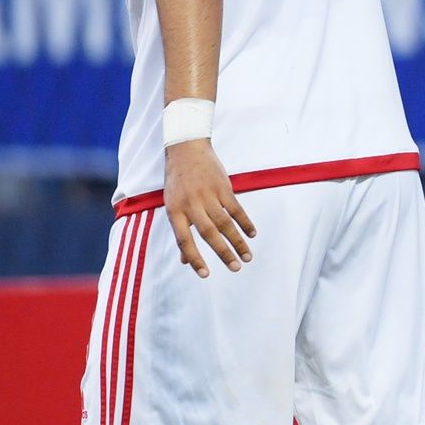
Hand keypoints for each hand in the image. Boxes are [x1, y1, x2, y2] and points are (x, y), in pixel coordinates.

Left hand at [163, 140, 254, 278]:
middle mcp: (191, 204)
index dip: (194, 258)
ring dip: (238, 241)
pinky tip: (252, 233)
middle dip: (223, 253)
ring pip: (225, 223)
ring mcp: (208, 195)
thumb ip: (180, 230)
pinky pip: (236, 208)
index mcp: (175, 211)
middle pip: (209, 233)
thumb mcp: (172, 204)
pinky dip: (245, 222)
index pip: (184, 240)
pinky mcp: (223, 187)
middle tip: (235, 268)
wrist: (186, 149)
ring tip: (247, 256)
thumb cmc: (177, 181)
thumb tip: (183, 260)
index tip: (206, 274)